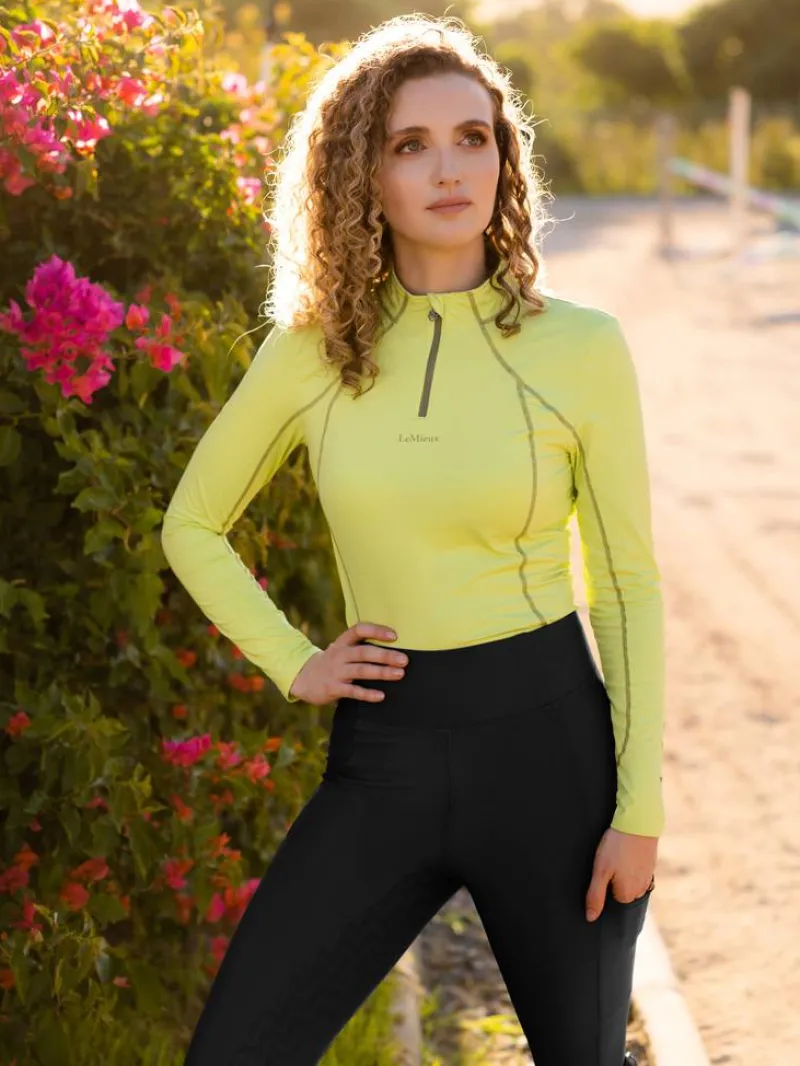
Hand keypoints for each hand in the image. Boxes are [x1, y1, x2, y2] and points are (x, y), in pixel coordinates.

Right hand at [288, 622, 408, 705]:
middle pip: (364, 652)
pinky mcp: (333, 688)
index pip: (359, 630)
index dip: (376, 631)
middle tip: (404, 660)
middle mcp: (339, 654)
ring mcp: (336, 671)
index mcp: (342, 642)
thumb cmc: (332, 663)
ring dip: (381, 672)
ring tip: (399, 674)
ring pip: (361, 670)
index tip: (394, 636)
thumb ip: (360, 647)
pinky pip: (353, 691)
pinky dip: (367, 694)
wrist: (303, 678)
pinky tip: (381, 696)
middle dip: (385, 655)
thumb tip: (392, 648)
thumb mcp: (341, 649)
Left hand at [585, 826, 657, 920]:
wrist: (638, 823)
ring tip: (617, 856)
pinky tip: (626, 853)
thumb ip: (595, 896)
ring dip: (623, 872)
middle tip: (608, 861)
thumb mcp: (601, 871)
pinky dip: (631, 864)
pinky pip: (637, 870)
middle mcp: (640, 890)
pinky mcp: (651, 864)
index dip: (603, 885)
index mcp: (627, 895)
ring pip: (630, 881)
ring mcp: (647, 877)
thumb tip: (590, 918)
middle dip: (614, 880)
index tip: (602, 871)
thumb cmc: (616, 848)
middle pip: (621, 891)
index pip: (611, 899)